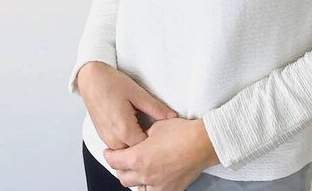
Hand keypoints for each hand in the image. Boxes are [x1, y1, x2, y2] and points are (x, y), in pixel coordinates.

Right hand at [77, 61, 178, 150]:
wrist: (91, 79)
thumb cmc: (112, 83)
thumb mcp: (138, 94)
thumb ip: (157, 109)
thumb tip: (173, 117)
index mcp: (124, 130)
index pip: (146, 150)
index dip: (157, 144)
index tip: (166, 136)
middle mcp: (113, 139)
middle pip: (136, 155)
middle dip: (148, 148)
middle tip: (160, 135)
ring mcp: (107, 139)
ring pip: (127, 153)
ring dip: (138, 147)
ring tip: (149, 133)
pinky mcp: (103, 136)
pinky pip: (119, 147)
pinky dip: (128, 143)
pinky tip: (136, 130)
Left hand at [103, 117, 219, 190]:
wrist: (203, 143)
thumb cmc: (181, 133)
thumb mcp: (155, 127)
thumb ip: (141, 137)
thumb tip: (137, 139)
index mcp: (138, 157)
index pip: (114, 161)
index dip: (109, 155)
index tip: (109, 152)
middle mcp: (145, 174)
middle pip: (122, 177)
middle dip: (120, 168)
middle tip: (122, 160)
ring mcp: (158, 184)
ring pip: (137, 188)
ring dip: (134, 179)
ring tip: (138, 170)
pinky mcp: (170, 189)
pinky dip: (149, 187)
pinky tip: (152, 179)